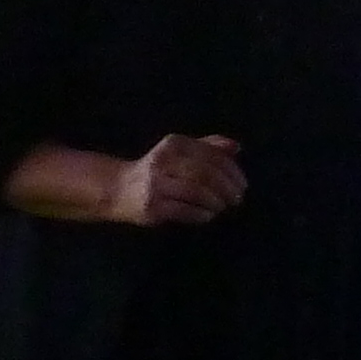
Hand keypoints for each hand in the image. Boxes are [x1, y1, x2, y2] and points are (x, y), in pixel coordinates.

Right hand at [113, 133, 247, 227]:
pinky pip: (184, 210)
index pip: (211, 155)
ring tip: (223, 207)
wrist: (118, 188)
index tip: (243, 184)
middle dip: (227, 188)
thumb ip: (208, 147)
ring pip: (196, 192)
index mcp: (174, 144)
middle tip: (237, 199)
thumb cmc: (157, 170)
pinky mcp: (152, 206)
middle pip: (205, 174)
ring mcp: (156, 184)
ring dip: (216, 202)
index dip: (232, 171)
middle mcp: (164, 161)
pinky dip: (202, 214)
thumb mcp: (180, 152)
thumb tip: (236, 147)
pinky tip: (208, 215)